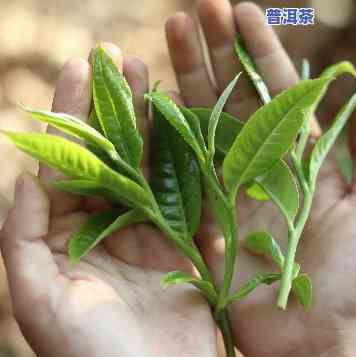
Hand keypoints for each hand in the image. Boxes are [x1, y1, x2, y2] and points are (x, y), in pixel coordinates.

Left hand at [0, 45, 216, 356]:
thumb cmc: (88, 353)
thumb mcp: (38, 298)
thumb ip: (21, 237)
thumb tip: (25, 176)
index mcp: (64, 233)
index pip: (67, 162)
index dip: (72, 113)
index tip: (81, 67)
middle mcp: (106, 224)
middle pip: (110, 154)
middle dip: (114, 107)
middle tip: (122, 59)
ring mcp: (148, 230)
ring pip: (150, 165)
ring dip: (153, 123)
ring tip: (156, 79)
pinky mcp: (185, 242)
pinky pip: (187, 194)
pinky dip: (189, 160)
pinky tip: (191, 126)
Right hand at [165, 2, 355, 356]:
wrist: (312, 337)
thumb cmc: (351, 279)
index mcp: (303, 157)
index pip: (279, 91)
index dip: (261, 51)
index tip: (243, 11)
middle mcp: (263, 163)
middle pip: (235, 96)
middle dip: (217, 52)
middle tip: (196, 10)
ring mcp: (230, 187)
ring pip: (205, 122)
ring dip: (188, 79)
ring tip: (169, 35)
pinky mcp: (205, 215)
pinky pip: (182, 168)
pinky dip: (166, 133)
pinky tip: (150, 98)